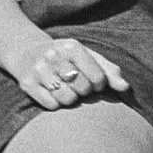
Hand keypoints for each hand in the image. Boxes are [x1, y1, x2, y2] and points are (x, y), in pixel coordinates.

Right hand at [12, 36, 129, 110]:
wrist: (27, 52)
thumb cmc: (66, 58)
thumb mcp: (87, 57)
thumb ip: (109, 71)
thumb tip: (125, 87)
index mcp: (72, 47)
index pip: (98, 78)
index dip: (100, 85)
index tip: (94, 83)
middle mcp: (53, 56)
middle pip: (82, 89)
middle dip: (84, 91)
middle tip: (77, 85)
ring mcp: (39, 70)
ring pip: (66, 99)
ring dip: (70, 99)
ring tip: (66, 89)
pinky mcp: (27, 84)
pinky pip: (51, 105)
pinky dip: (56, 104)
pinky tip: (53, 93)